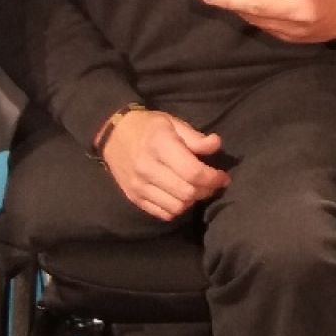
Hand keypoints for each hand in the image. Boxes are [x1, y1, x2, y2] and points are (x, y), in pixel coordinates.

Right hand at [100, 109, 228, 219]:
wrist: (113, 135)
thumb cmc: (148, 126)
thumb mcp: (172, 123)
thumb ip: (194, 137)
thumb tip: (216, 145)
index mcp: (159, 145)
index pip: (192, 171)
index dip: (212, 177)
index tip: (223, 176)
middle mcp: (147, 168)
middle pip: (187, 192)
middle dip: (206, 190)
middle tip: (212, 183)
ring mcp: (139, 186)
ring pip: (176, 207)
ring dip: (192, 201)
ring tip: (196, 189)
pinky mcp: (134, 198)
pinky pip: (162, 213)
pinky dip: (177, 208)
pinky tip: (180, 196)